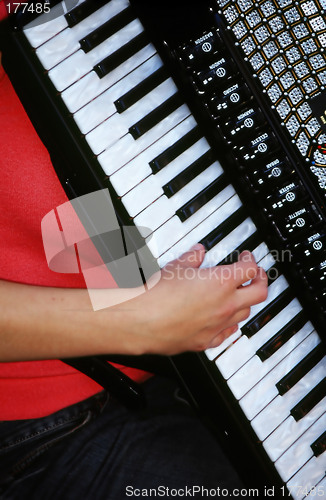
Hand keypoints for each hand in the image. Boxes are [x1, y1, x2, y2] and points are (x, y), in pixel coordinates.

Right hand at [125, 245, 267, 355]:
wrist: (142, 322)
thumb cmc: (156, 296)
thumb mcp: (175, 267)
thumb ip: (191, 258)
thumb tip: (197, 252)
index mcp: (221, 282)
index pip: (250, 269)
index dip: (251, 260)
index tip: (247, 257)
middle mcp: (225, 304)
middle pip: (259, 292)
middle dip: (261, 281)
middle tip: (256, 275)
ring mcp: (219, 325)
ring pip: (245, 313)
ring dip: (245, 302)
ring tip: (239, 295)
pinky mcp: (207, 341)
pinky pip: (228, 333)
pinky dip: (230, 324)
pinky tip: (225, 320)